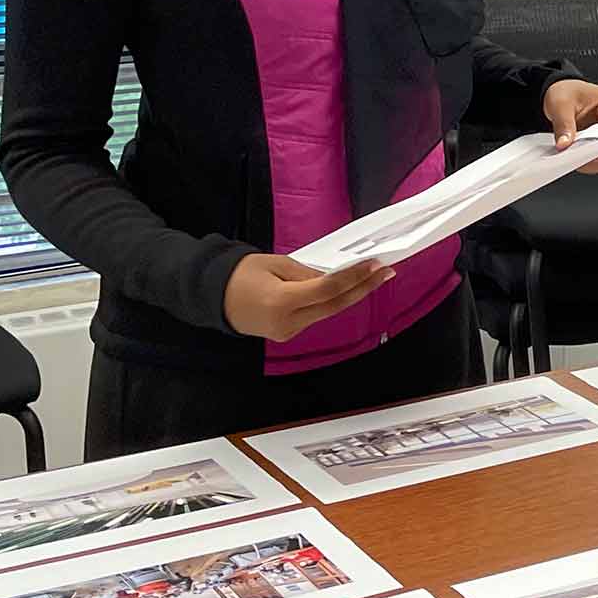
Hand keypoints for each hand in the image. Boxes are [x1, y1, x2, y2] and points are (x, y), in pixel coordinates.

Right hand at [224, 253, 390, 342]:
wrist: (211, 296)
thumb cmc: (240, 274)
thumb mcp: (275, 264)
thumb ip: (308, 272)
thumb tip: (335, 277)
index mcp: (281, 301)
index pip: (328, 290)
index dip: (354, 278)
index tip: (376, 265)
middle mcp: (287, 322)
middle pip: (334, 306)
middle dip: (363, 289)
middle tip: (386, 273)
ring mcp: (286, 332)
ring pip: (326, 312)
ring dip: (349, 296)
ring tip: (371, 278)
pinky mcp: (285, 334)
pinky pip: (314, 316)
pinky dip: (329, 303)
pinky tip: (344, 290)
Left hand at [542, 78, 597, 172]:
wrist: (564, 96)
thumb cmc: (567, 92)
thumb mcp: (560, 103)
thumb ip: (563, 123)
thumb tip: (564, 144)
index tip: (589, 153)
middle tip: (576, 158)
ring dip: (593, 162)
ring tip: (573, 158)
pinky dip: (589, 163)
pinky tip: (575, 158)